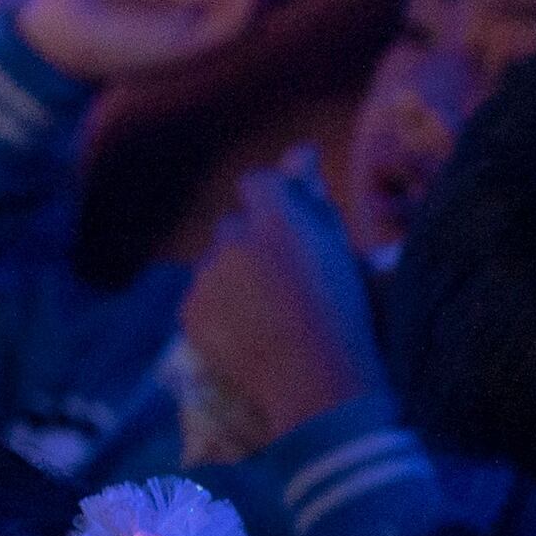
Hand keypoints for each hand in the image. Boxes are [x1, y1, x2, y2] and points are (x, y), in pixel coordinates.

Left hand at [175, 151, 388, 465]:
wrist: (320, 384)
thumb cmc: (347, 317)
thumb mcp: (341, 253)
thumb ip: (314, 200)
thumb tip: (299, 151)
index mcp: (278, 219)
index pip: (256, 182)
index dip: (270, 202)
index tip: (283, 224)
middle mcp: (235, 239)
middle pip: (234, 225)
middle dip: (251, 243)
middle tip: (282, 281)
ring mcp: (207, 276)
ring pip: (214, 263)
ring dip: (233, 278)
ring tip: (269, 315)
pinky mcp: (189, 310)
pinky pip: (200, 298)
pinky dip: (217, 310)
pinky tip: (249, 333)